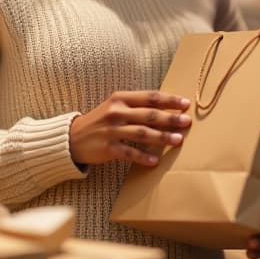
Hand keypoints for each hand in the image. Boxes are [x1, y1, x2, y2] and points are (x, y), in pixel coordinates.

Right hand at [69, 91, 190, 167]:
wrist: (72, 138)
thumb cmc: (100, 121)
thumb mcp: (115, 106)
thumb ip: (136, 106)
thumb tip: (165, 108)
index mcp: (120, 98)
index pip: (150, 97)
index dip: (169, 100)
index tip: (185, 104)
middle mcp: (116, 112)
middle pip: (149, 115)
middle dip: (170, 119)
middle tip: (187, 122)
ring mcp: (111, 130)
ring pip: (142, 133)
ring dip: (162, 137)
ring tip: (178, 140)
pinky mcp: (107, 148)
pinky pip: (129, 153)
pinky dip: (143, 157)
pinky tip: (155, 161)